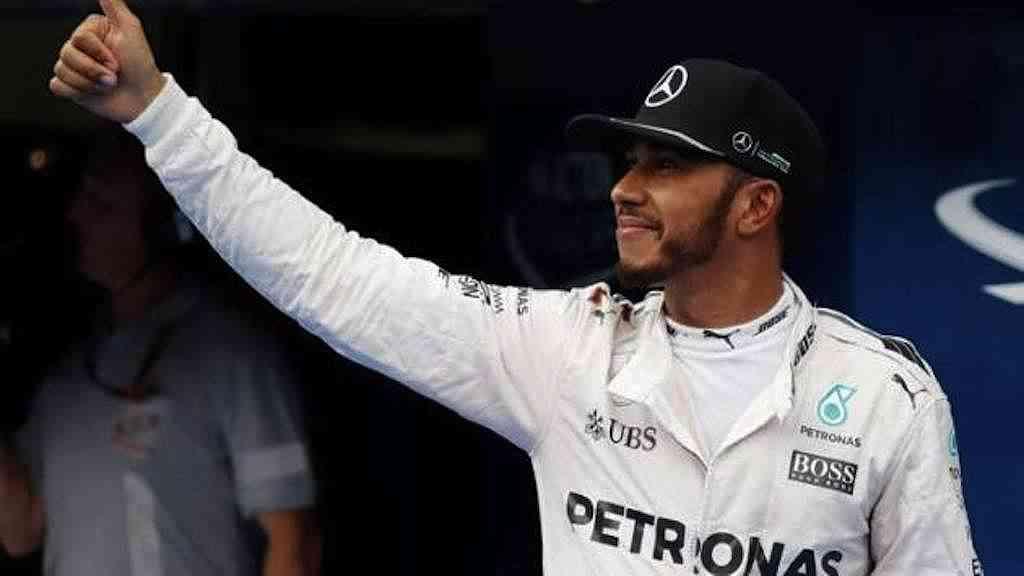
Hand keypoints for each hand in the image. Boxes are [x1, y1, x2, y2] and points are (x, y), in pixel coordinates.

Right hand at [49, 0, 165, 123]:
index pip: (79, 39)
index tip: (118, 61)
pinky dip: (76, 91)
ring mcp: (73, 66)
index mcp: (90, 31)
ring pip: (61, 70)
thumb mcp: (131, 29)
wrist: (144, 99)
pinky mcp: (70, 86)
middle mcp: (79, 46)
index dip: (99, 53)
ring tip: (108, 85)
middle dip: (94, 71)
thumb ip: (114, 5)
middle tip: (114, 77)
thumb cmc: (140, 65)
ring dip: (89, 83)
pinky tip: (93, 92)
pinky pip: (57, 86)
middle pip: (66, 54)